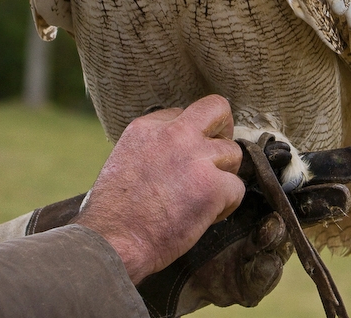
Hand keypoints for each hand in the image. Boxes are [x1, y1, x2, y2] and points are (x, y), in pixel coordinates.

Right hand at [75, 95, 244, 283]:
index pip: (182, 114)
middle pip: (217, 109)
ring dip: (224, 174)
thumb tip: (174, 152)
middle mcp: (175, 133)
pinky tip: (207, 216)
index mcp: (148, 126)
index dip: (188, 136)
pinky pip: (237, 188)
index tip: (182, 159)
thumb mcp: (125, 157)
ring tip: (206, 195)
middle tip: (217, 154)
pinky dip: (227, 205)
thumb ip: (153, 146)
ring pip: (233, 152)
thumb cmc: (114, 212)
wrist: (113, 241)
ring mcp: (196, 157)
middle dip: (224, 128)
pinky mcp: (213, 186)